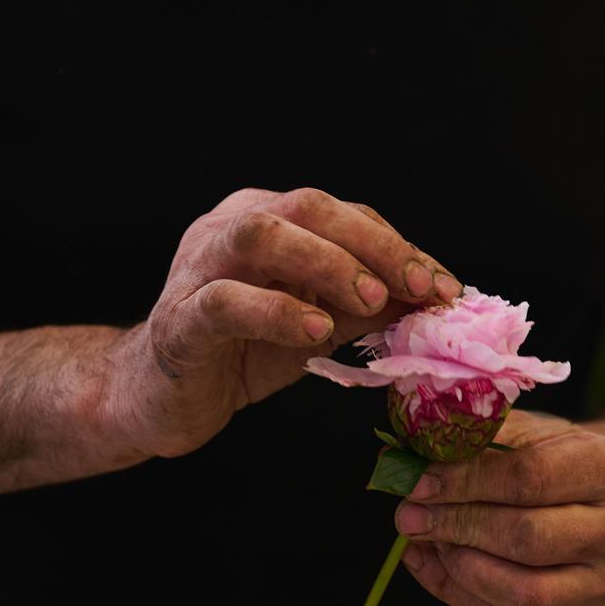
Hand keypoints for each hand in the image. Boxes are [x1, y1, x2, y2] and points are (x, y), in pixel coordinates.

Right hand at [110, 188, 458, 457]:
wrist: (158, 400)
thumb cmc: (242, 352)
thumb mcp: (318, 323)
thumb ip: (368, 306)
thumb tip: (436, 299)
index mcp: (267, 217)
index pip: (344, 214)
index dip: (399, 246)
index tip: (445, 287)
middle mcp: (229, 228)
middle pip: (306, 206)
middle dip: (373, 243)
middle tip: (420, 286)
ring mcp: (197, 269)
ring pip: (260, 235)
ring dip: (326, 262)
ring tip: (372, 299)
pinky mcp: (178, 321)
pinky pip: (224, 302)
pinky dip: (275, 311)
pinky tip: (315, 330)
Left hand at [395, 409, 604, 605]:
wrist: (602, 496)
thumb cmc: (556, 457)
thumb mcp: (527, 432)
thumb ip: (473, 441)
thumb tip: (404, 457)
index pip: (530, 479)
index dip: (467, 481)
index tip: (418, 481)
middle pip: (527, 539)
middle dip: (458, 526)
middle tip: (408, 514)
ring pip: (525, 594)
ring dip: (459, 568)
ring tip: (423, 539)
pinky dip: (459, 594)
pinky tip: (430, 562)